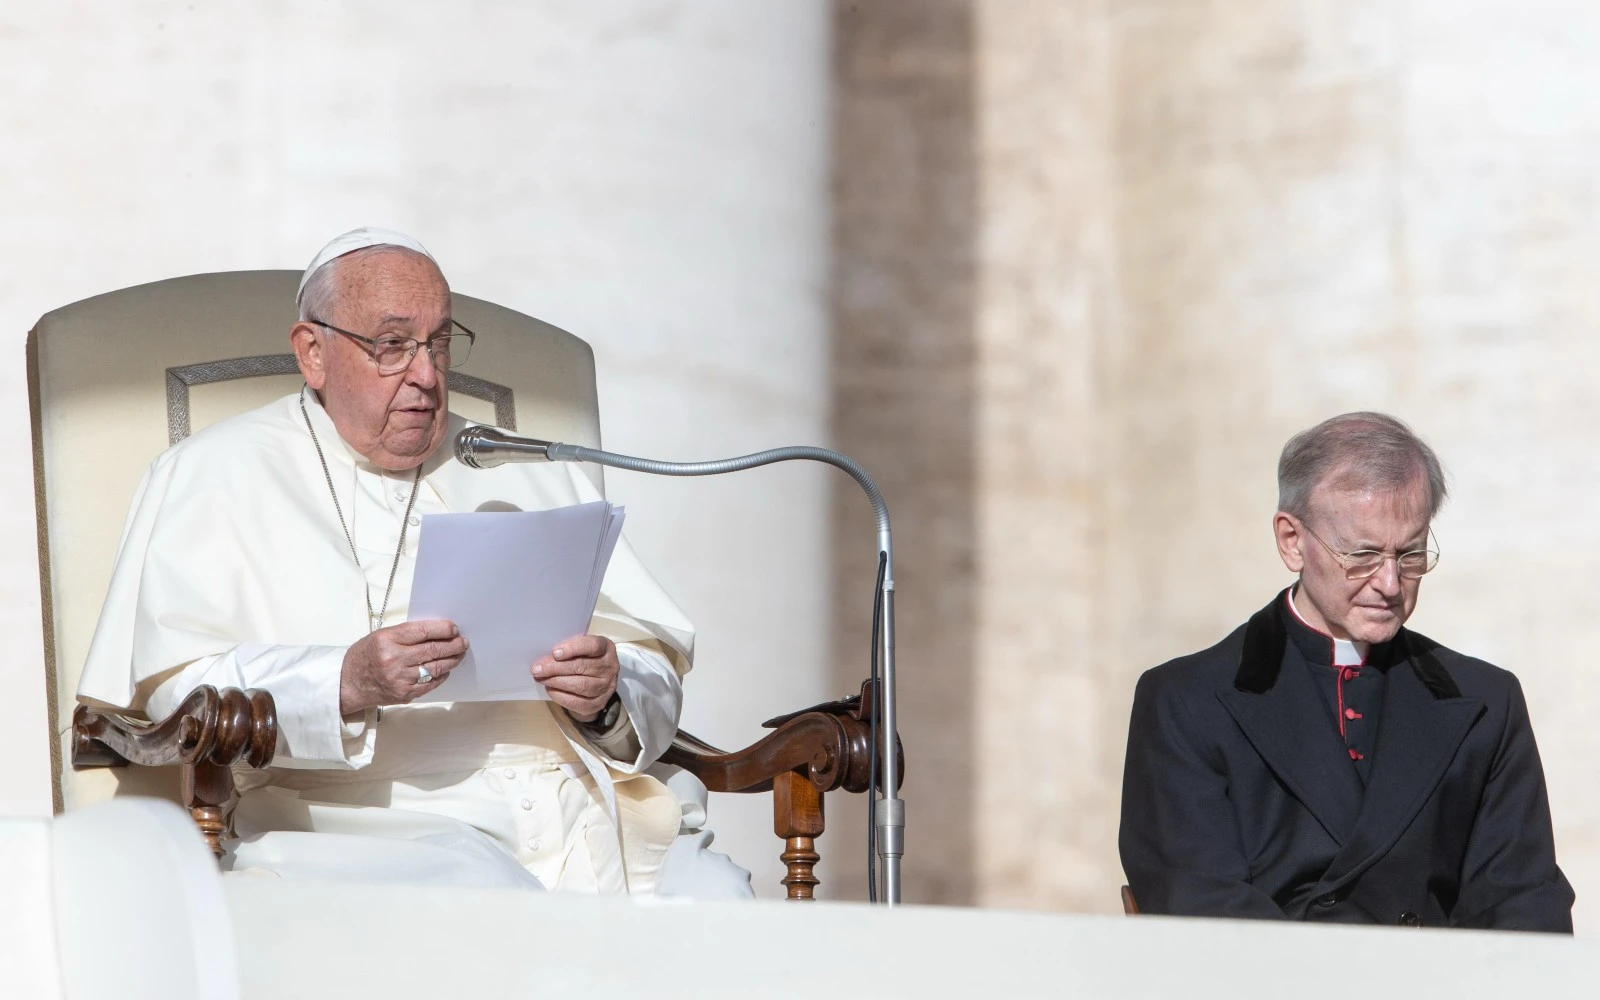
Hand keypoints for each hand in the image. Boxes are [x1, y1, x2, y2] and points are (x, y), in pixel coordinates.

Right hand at [340, 620, 467, 713]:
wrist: (349, 683)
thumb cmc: (366, 655)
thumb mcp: (381, 636)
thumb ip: (407, 634)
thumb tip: (438, 631)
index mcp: (387, 640)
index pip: (423, 631)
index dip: (443, 629)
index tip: (454, 629)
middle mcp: (394, 660)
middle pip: (433, 650)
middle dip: (453, 645)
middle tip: (463, 642)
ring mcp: (400, 679)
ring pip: (436, 667)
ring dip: (452, 660)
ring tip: (459, 654)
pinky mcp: (404, 694)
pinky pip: (431, 683)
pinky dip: (442, 675)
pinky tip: (446, 669)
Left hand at [533, 635, 618, 721]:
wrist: (597, 682)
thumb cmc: (584, 659)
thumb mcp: (581, 649)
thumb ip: (568, 649)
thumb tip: (545, 656)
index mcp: (606, 648)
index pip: (593, 646)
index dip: (573, 648)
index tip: (555, 652)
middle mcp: (609, 667)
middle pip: (582, 667)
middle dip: (556, 667)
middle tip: (537, 668)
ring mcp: (606, 687)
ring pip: (579, 685)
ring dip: (556, 681)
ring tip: (541, 678)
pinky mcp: (598, 703)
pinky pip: (577, 701)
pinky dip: (560, 695)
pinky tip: (550, 689)